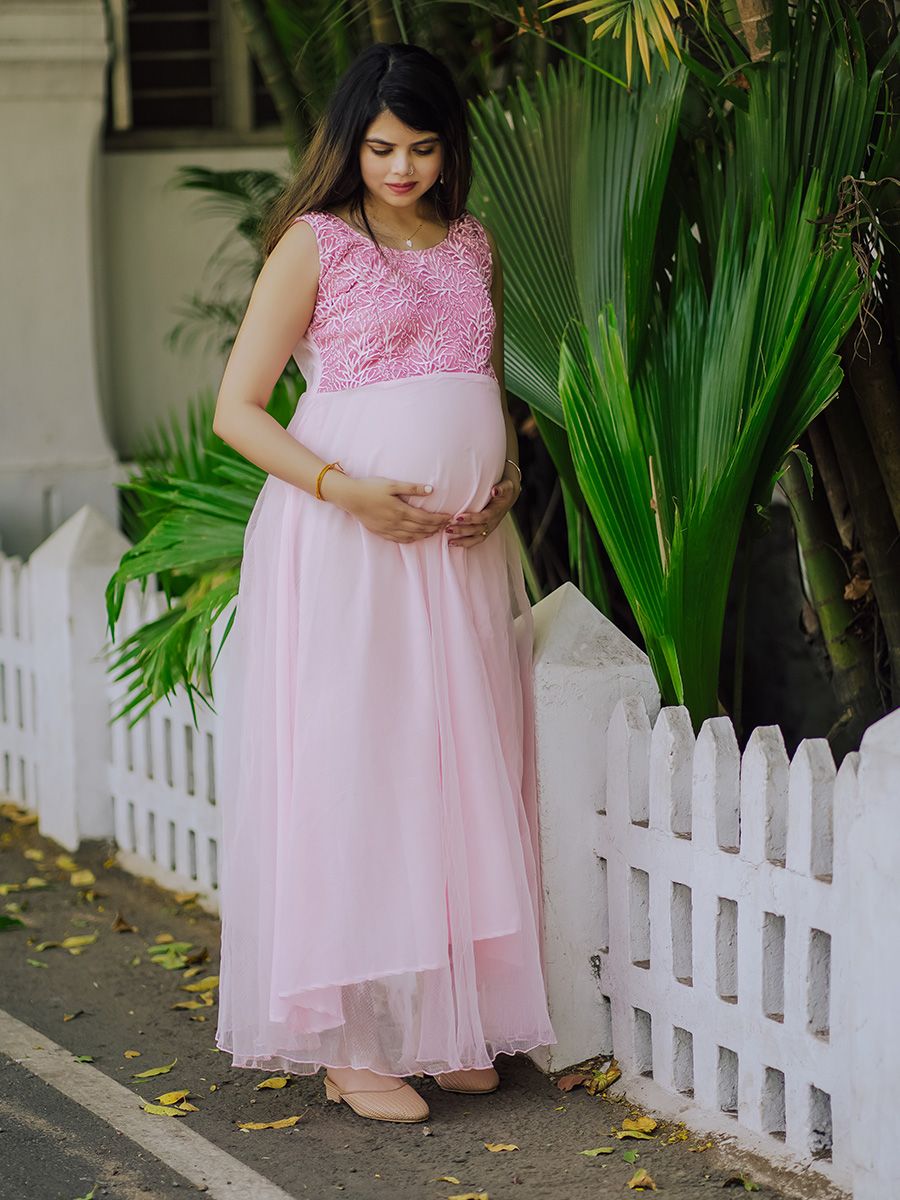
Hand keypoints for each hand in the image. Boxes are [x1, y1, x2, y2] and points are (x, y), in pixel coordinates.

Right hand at [336, 475, 454, 542]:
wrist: (350, 497)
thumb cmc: (370, 487)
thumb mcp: (392, 484)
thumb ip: (412, 488)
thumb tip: (431, 490)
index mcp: (401, 510)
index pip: (425, 518)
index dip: (439, 519)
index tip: (449, 517)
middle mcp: (396, 523)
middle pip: (421, 529)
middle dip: (436, 527)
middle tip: (446, 525)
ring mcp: (388, 529)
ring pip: (412, 536)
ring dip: (425, 535)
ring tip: (435, 531)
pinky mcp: (381, 532)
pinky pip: (400, 540)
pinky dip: (412, 539)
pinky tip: (416, 537)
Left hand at [446, 470, 520, 547]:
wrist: (509, 497)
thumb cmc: (505, 490)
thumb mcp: (506, 487)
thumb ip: (501, 488)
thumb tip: (495, 490)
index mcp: (496, 511)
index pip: (483, 517)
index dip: (471, 518)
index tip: (458, 517)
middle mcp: (493, 522)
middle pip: (477, 529)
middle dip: (462, 530)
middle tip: (448, 529)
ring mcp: (489, 528)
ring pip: (476, 538)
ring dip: (462, 541)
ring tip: (449, 542)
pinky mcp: (485, 531)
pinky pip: (476, 540)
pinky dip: (465, 543)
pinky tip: (453, 544)